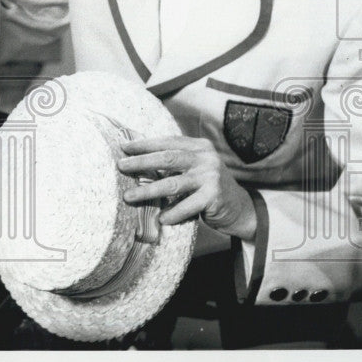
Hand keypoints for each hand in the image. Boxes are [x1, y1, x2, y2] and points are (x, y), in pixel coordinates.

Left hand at [117, 135, 256, 240]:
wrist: (240, 208)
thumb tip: (137, 160)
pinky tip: (160, 219)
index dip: (145, 144)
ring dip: (147, 191)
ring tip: (128, 196)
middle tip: (120, 166)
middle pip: (167, 158)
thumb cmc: (208, 187)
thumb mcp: (195, 168)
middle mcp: (206, 158)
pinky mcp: (214, 196)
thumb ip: (176, 162)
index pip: (167, 142)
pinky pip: (187, 206)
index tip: (124, 147)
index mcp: (199, 146)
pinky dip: (172, 213)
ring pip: (172, 183)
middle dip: (141, 162)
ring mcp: (211, 177)